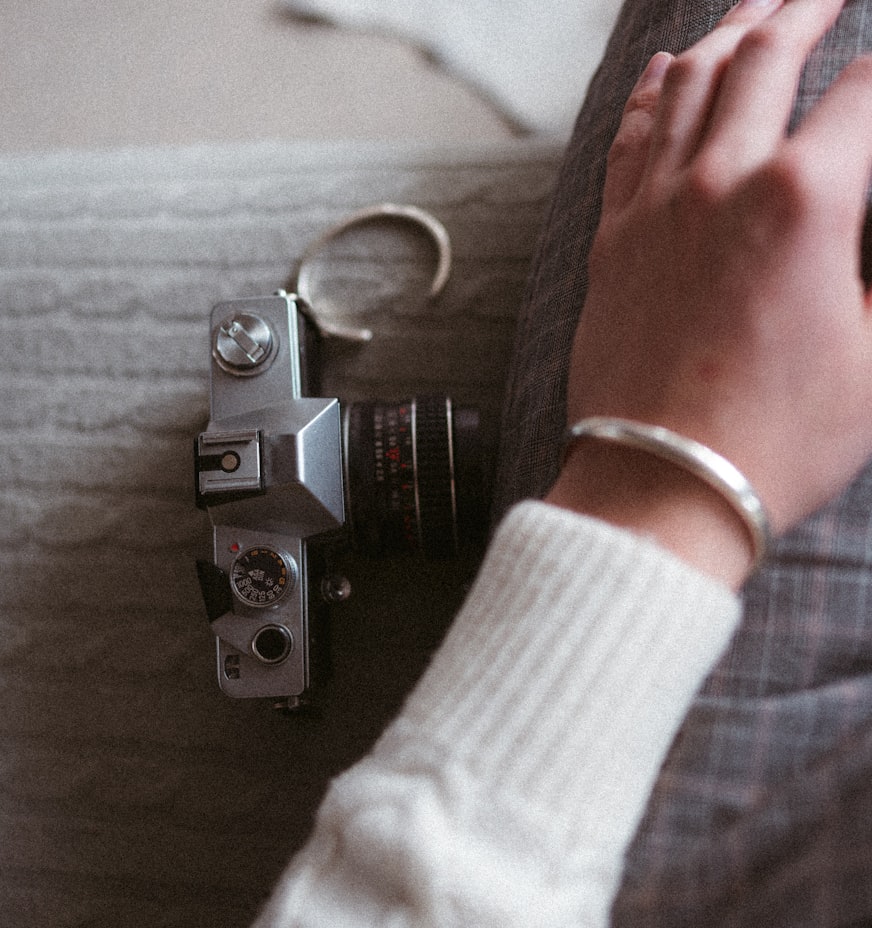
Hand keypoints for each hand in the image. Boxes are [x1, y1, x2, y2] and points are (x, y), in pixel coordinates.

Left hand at [549, 0, 871, 584]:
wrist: (662, 484)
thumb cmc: (777, 437)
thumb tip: (858, 212)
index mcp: (805, 201)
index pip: (866, 93)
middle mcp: (719, 183)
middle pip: (765, 59)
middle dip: (804, 11)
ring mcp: (653, 208)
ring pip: (687, 87)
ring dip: (726, 35)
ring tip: (753, 9)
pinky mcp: (610, 240)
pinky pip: (626, 143)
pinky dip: (646, 95)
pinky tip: (661, 71)